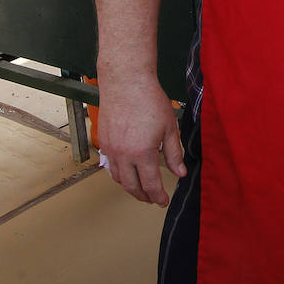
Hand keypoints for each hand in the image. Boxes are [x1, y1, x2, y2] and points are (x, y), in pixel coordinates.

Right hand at [98, 77, 185, 205]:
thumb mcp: (169, 128)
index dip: (158, 196)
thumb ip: (174, 153)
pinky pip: (110, 165)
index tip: (163, 201)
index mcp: (142, 153)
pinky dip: (119, 174)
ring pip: (118, 178)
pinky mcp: (103, 141)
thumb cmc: (150, 101)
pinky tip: (128, 172)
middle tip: (153, 199)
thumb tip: (180, 173)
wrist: (126, 82)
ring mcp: (110, 149)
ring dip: (130, 187)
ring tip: (141, 189)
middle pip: (132, 186)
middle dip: (143, 196)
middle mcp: (123, 155)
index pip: (150, 185)